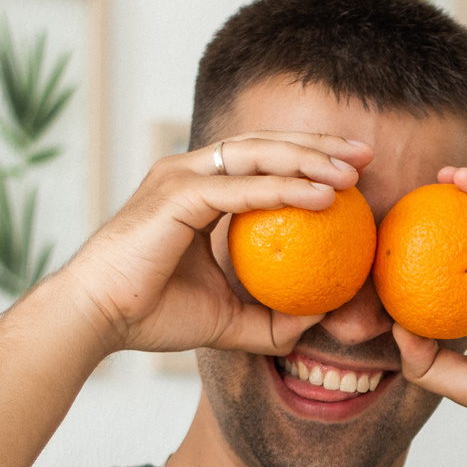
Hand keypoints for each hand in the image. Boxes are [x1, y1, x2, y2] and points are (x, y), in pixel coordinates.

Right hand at [47, 132, 374, 358]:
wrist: (100, 321)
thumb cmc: (155, 317)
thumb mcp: (230, 320)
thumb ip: (273, 318)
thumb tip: (321, 317)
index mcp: (199, 191)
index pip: (263, 162)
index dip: (309, 159)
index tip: (356, 172)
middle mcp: (188, 174)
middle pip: (265, 145)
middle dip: (319, 145)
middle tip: (366, 155)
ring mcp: (179, 178)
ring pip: (256, 155)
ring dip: (309, 159)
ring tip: (353, 173)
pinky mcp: (175, 196)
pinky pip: (241, 188)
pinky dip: (284, 189)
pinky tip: (324, 197)